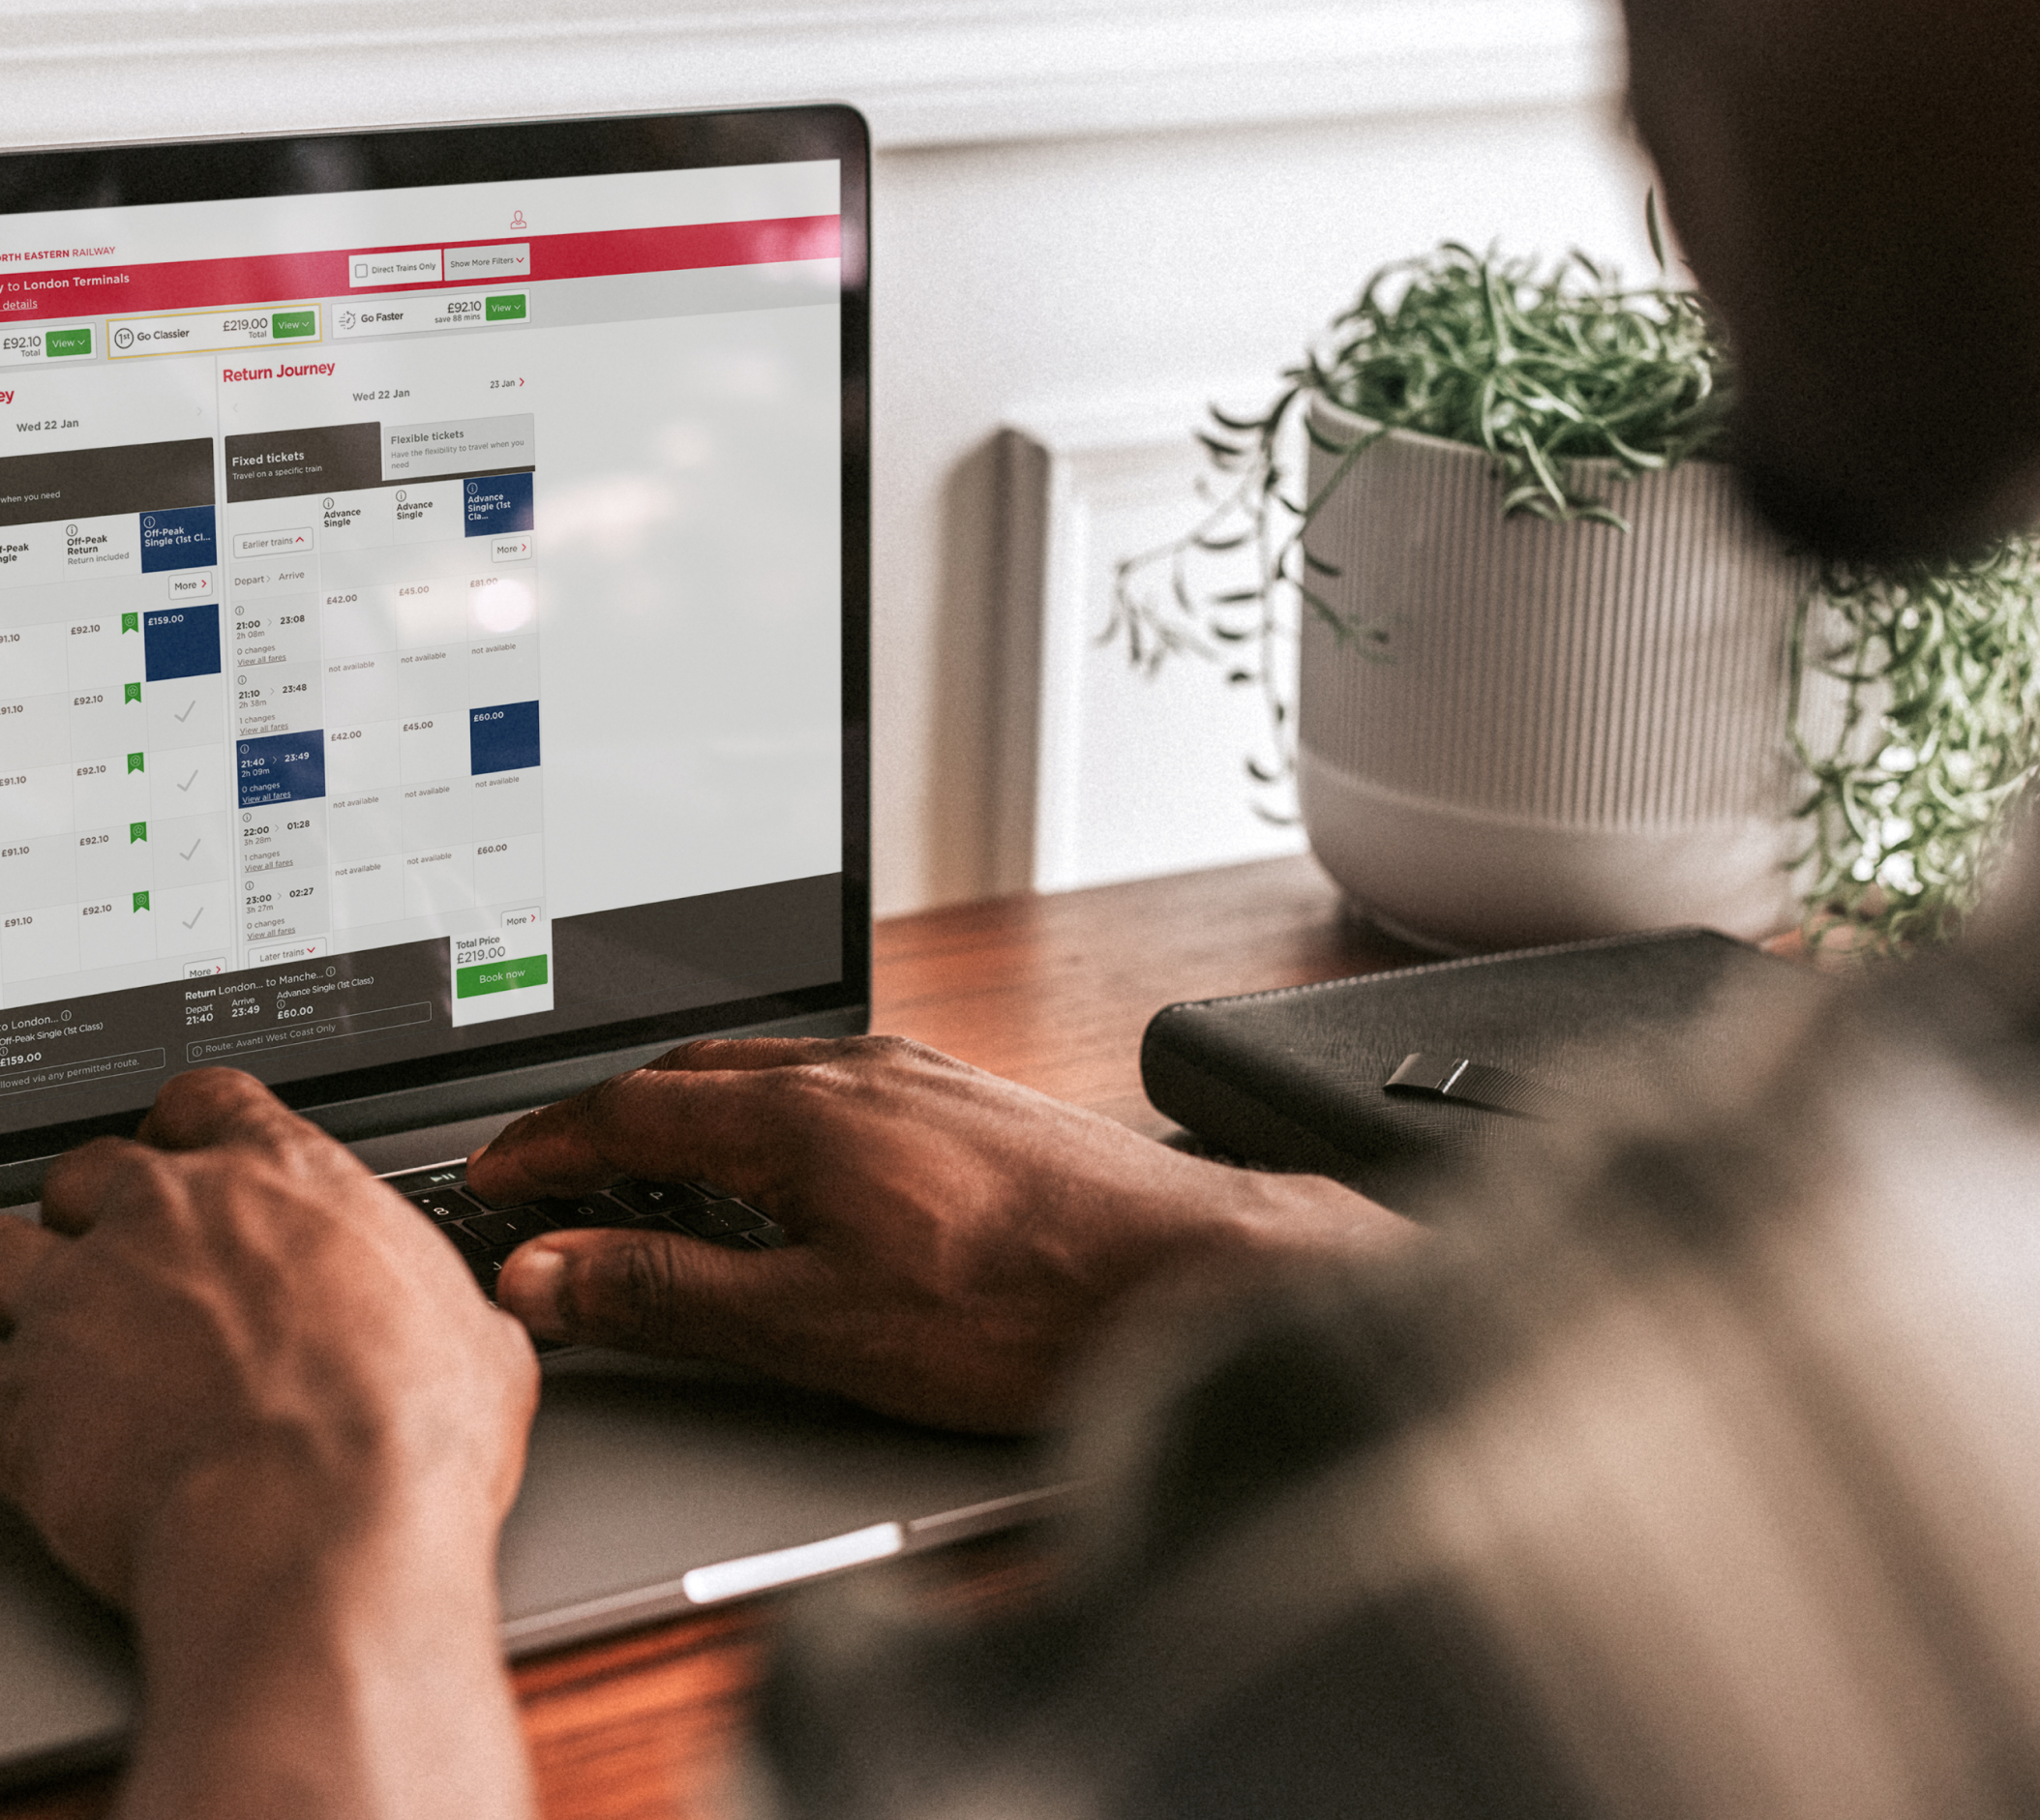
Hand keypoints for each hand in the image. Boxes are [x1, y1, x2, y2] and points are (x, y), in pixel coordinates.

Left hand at [0, 1069, 538, 1819]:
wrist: (312, 1530)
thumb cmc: (403, 1432)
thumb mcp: (478, 1337)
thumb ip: (440, 1304)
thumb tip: (476, 1325)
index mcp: (286, 1180)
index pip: (209, 1102)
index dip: (197, 1133)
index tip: (199, 1163)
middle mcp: (168, 1218)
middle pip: (91, 1167)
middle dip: (105, 1209)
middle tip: (138, 1265)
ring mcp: (80, 1303)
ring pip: (5, 1251)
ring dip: (31, 1282)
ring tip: (65, 1333)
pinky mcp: (17, 1403)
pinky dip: (12, 1400)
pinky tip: (53, 1433)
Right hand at [470, 1035, 1415, 1432]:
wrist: (1187, 1276)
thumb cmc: (1023, 1308)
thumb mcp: (817, 1326)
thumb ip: (671, 1294)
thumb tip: (550, 1273)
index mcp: (803, 1115)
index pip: (629, 1112)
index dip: (545, 1147)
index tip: (495, 1177)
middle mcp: (860, 1071)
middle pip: (691, 1075)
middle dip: (606, 1121)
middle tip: (551, 1176)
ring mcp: (921, 1076)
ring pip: (765, 1072)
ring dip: (689, 1112)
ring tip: (649, 1171)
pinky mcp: (970, 1100)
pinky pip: (831, 1085)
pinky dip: (766, 1117)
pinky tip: (787, 1170)